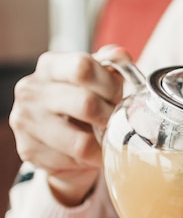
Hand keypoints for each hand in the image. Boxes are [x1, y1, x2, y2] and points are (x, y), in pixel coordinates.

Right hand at [9, 46, 128, 205]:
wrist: (57, 138)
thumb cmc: (81, 103)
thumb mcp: (97, 81)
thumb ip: (110, 67)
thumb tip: (122, 55)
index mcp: (50, 65)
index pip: (83, 67)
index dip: (110, 85)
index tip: (119, 98)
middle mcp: (30, 90)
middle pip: (86, 104)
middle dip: (110, 118)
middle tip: (116, 124)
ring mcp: (25, 121)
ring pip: (80, 143)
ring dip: (101, 146)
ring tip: (105, 142)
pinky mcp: (27, 150)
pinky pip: (72, 162)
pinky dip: (86, 161)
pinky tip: (87, 154)